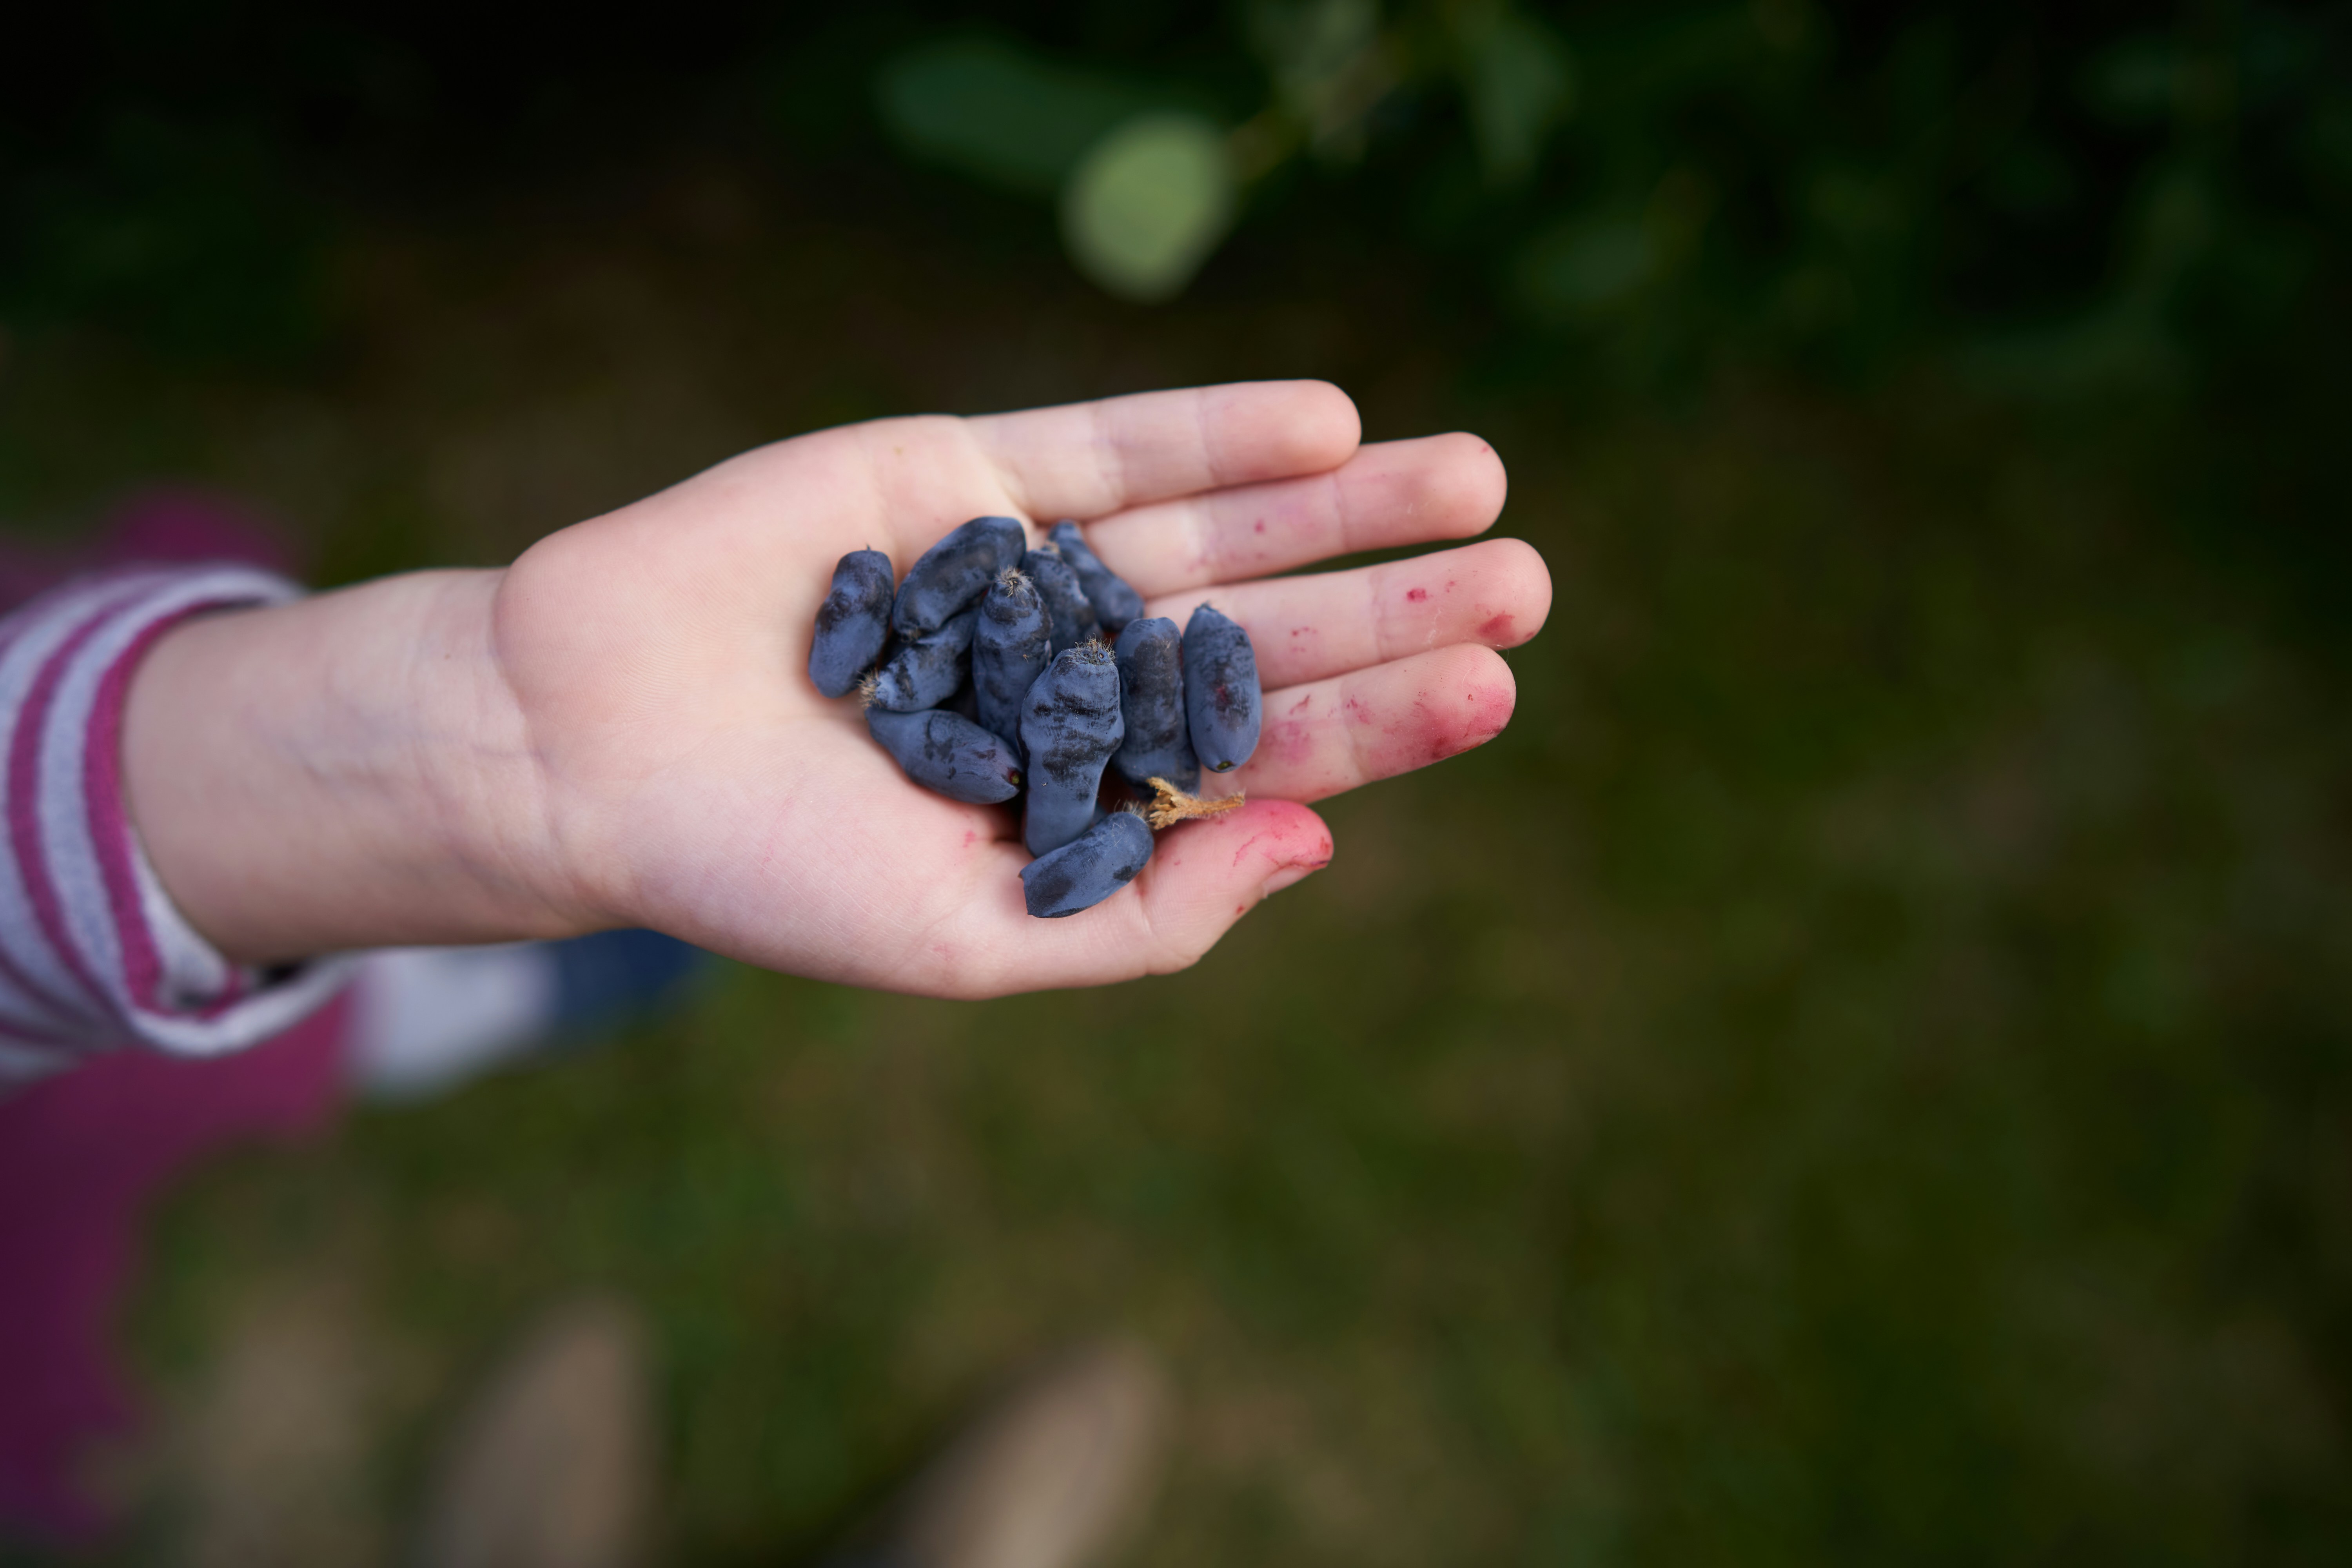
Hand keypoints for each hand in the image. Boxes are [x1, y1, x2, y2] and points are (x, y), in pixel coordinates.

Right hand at [128, 382, 1549, 994]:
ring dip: (1344, 507)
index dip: (1381, 723)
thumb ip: (1142, 913)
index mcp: (1084, 785)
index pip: (1264, 750)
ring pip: (1218, 527)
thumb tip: (1314, 846)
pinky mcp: (962, 472)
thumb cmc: (766, 873)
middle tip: (1526, 581)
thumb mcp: (969, 938)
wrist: (586, 748)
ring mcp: (1029, 565)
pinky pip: (1111, 443)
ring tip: (1475, 479)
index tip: (1492, 687)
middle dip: (1393, 607)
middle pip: (1269, 633)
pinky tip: (1328, 426)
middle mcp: (1077, 669)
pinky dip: (1216, 432)